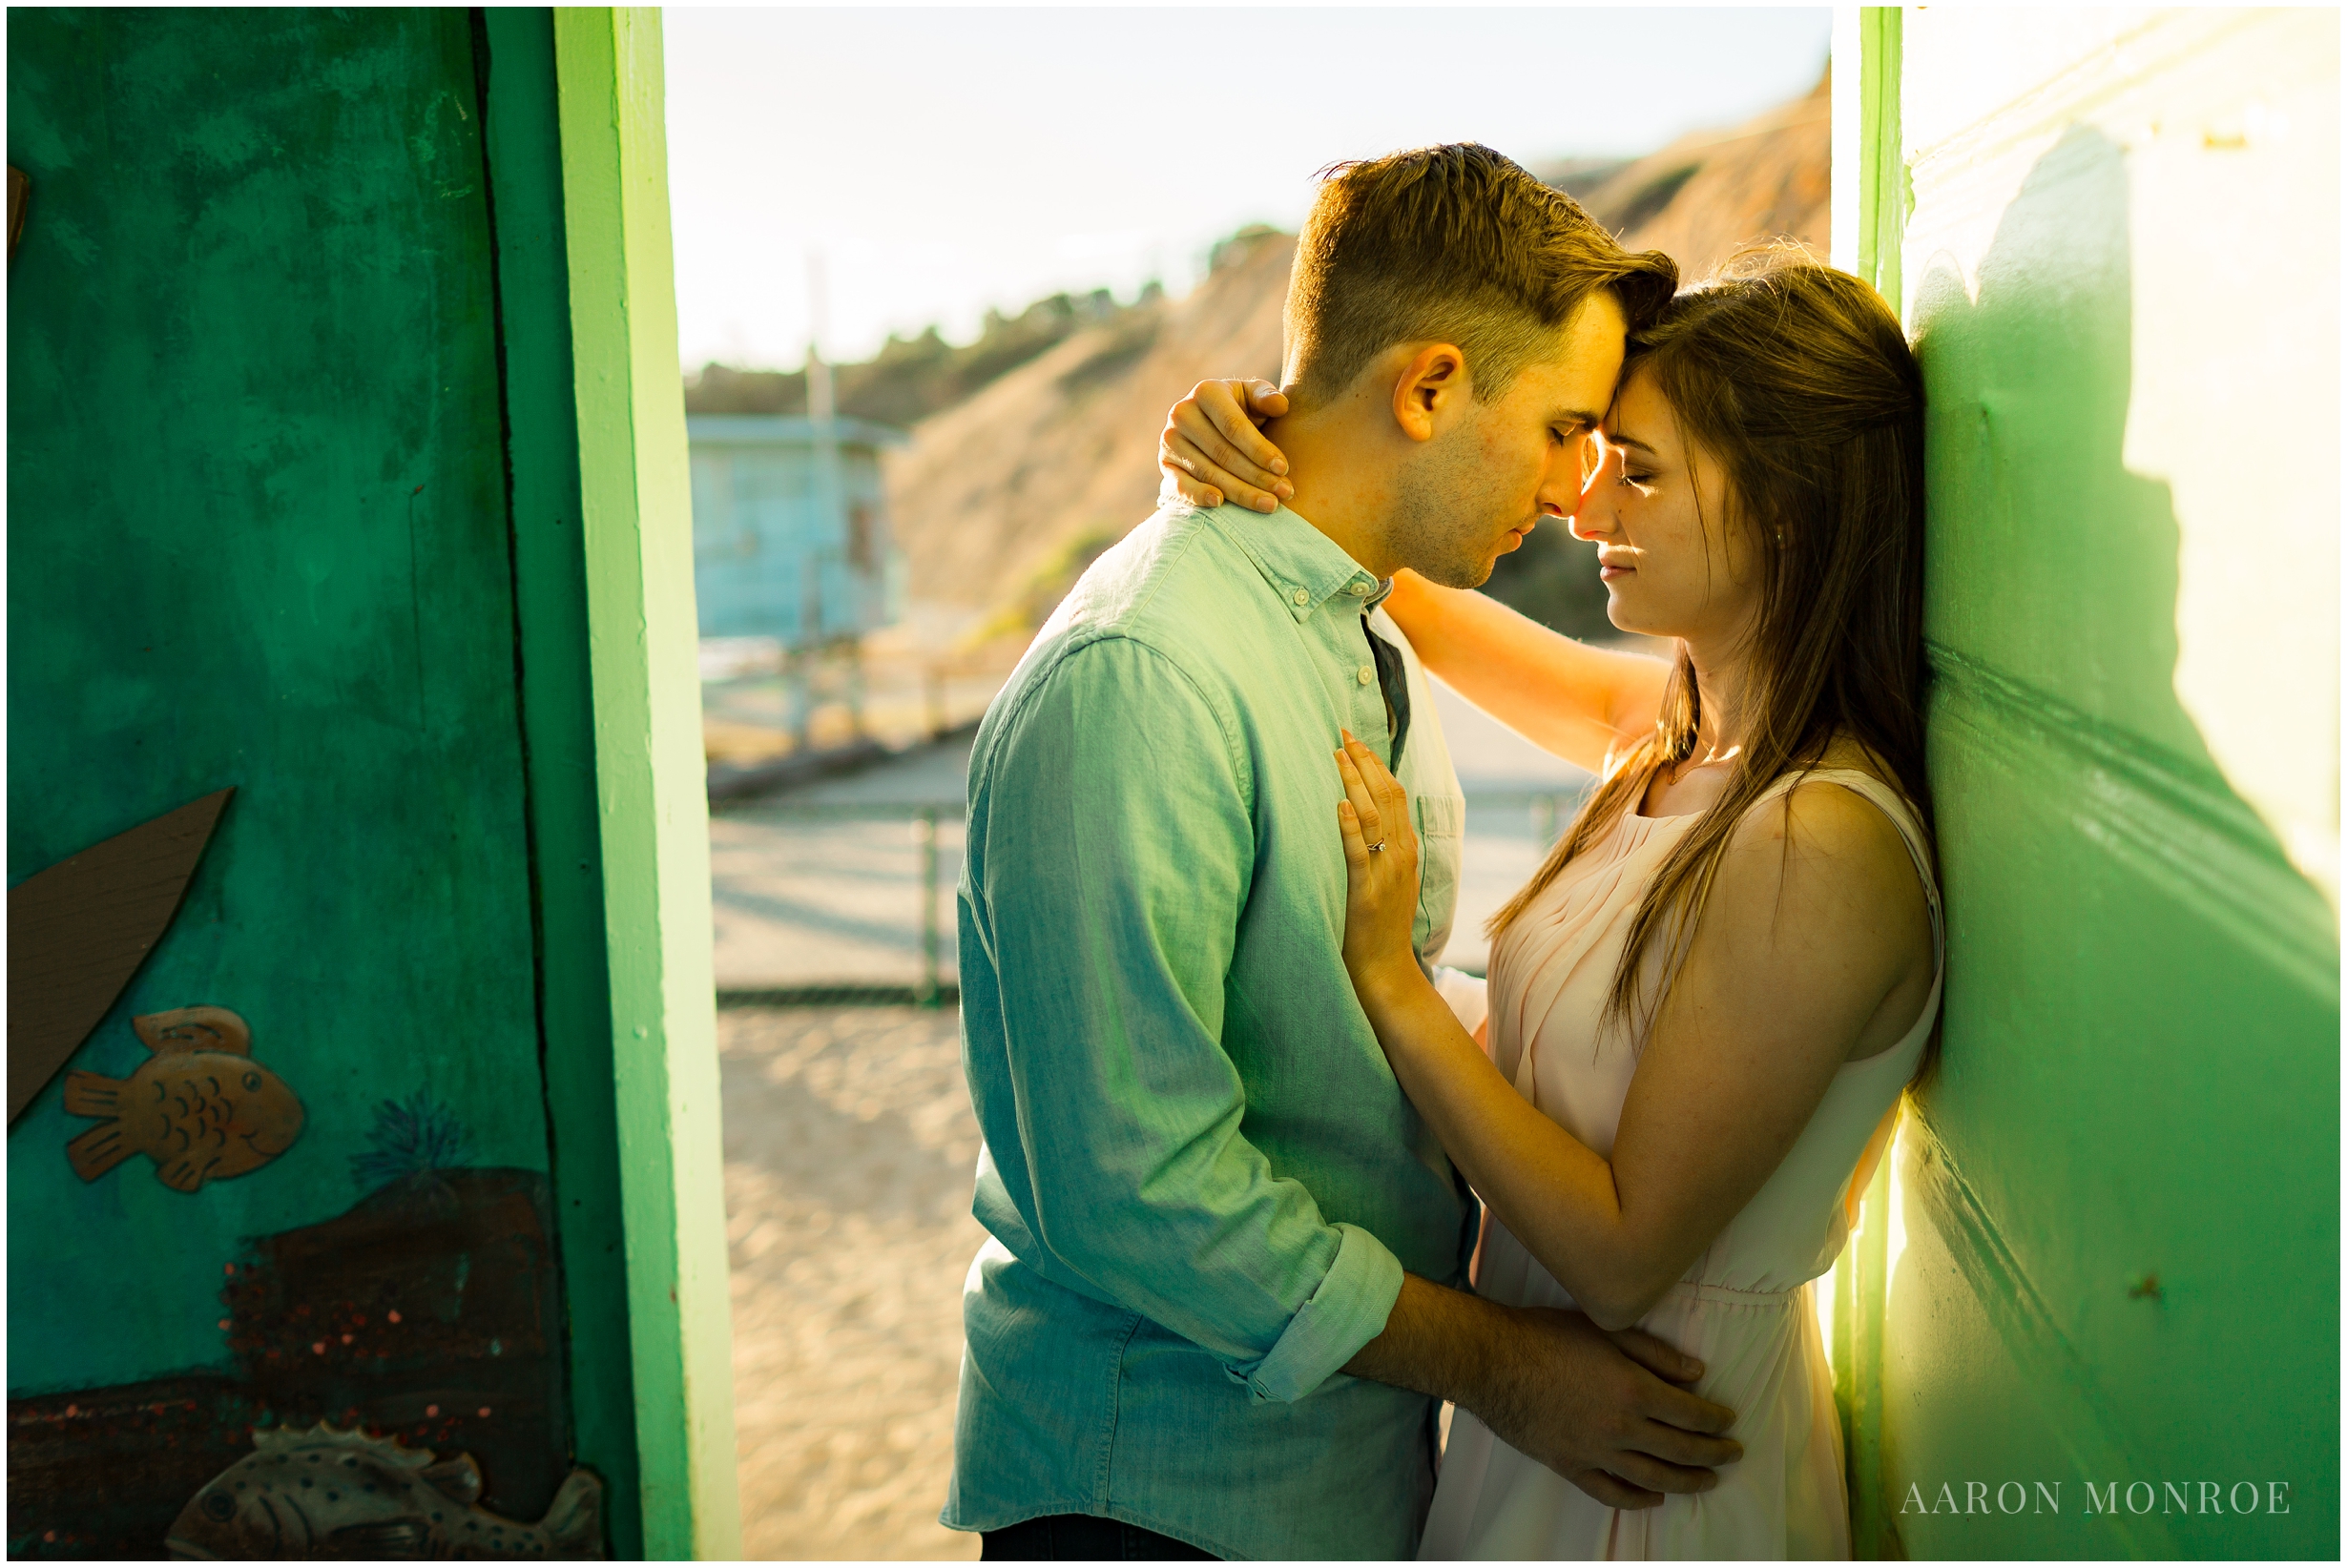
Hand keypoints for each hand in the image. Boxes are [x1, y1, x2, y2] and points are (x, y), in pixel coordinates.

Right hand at [1159, 378, 1293, 511]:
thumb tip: (1279, 405)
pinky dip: (1199, 496)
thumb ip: (1268, 397)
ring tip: (1271, 504)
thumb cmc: (1242, 408)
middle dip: (1257, 476)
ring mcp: (1171, 440)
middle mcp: (1182, 413)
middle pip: (1223, 453)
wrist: (1213, 422)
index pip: (1234, 427)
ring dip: (1241, 492)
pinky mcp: (1166, 464)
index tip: (1283, 468)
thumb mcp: (1255, 396)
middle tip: (1284, 492)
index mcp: (1206, 392)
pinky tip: (1220, 504)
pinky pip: (1182, 485)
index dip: (1259, 449)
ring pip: (1209, 473)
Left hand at [1333, 730, 1421, 991]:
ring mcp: (1386, 873)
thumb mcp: (1388, 879)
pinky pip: (1359, 853)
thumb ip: (1382, 848)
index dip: (1375, 763)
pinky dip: (1349, 826)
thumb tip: (1361, 814)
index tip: (1355, 739)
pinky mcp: (1367, 892)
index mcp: (1406, 849)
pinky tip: (1338, 804)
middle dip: (1364, 762)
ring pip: (1374, 817)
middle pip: (1386, 796)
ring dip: (1355, 782)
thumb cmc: (1379, 926)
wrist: (1385, 970)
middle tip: (1342, 734)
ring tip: (1336, 755)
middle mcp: (1401, 855)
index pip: (1394, 794)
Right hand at [1475, 1305, 1742, 1509]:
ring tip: (1708, 1481)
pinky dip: (1638, 1500)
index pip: (1690, 1414)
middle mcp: (1621, 1428)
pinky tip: (1654, 1498)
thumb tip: (1697, 1372)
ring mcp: (1595, 1452)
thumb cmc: (1546, 1335)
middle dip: (1713, 1453)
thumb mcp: (1606, 1329)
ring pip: (1654, 1478)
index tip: (1729, 1421)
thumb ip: (1655, 1353)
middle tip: (1733, 1454)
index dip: (1716, 1419)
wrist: (1492, 1360)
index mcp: (1634, 1390)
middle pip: (1680, 1450)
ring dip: (1687, 1482)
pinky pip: (1611, 1493)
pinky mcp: (1570, 1466)